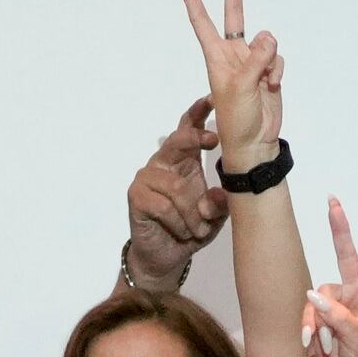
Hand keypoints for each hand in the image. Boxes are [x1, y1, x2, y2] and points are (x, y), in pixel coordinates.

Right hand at [124, 96, 224, 287]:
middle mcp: (163, 163)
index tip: (213, 100)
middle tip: (212, 139)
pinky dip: (179, 222)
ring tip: (199, 229)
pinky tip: (183, 232)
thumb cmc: (191, 229)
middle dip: (194, 138)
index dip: (198, 113)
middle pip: (176, 141)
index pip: (188, 129)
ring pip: (176, 187)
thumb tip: (220, 194)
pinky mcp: (136, 196)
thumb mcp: (215, 216)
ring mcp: (147, 177)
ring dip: (192, 213)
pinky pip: (164, 206)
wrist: (167, 256)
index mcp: (184, 159)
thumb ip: (221, 203)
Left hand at [178, 0, 283, 156]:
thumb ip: (255, 59)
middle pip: (234, 15)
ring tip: (264, 81)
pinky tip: (273, 86)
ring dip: (269, 59)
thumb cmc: (238, 119)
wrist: (255, 142)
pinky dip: (278, 71)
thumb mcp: (241, 87)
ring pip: (266, 42)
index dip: (194, 0)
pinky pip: (277, 58)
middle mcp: (233, 55)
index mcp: (216, 56)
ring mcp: (252, 62)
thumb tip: (269, 36)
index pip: (202, 22)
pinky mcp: (269, 71)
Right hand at [303, 196, 357, 356]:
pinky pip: (309, 312)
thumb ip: (337, 317)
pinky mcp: (321, 312)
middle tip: (332, 200)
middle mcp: (357, 292)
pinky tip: (310, 343)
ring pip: (318, 297)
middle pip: (346, 255)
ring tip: (327, 344)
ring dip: (318, 321)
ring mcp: (338, 301)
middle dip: (339, 228)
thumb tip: (312, 295)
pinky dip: (308, 327)